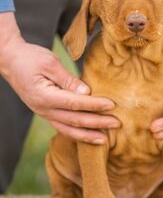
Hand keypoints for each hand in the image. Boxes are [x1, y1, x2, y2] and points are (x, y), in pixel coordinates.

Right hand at [0, 12, 118, 142]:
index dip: (94, 105)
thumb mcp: (50, 63)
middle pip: (74, 120)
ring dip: (87, 135)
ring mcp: (43, 113)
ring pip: (68, 129)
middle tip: (117, 124)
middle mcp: (43, 109)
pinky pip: (63, 127)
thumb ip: (68, 80)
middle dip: (97, 123)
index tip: (112, 105)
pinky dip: (77, 133)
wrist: (10, 61)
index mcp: (44, 96)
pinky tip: (89, 136)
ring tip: (106, 139)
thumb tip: (86, 93)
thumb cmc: (30, 58)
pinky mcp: (45, 113)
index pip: (75, 103)